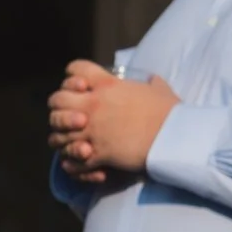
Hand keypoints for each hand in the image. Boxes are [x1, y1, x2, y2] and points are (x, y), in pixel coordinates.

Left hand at [48, 60, 176, 179]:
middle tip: (72, 118)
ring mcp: (91, 129)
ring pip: (57, 134)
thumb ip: (150, 83)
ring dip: (62, 139)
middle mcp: (93, 105)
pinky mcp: (96, 153)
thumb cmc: (170, 112)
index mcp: (107, 84)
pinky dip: (73, 163)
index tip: (79, 86)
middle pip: (56, 101)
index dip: (73, 76)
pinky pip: (71, 160)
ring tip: (73, 142)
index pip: (76, 69)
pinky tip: (80, 161)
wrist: (175, 137)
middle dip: (59, 109)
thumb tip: (152, 80)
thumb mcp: (159, 89)